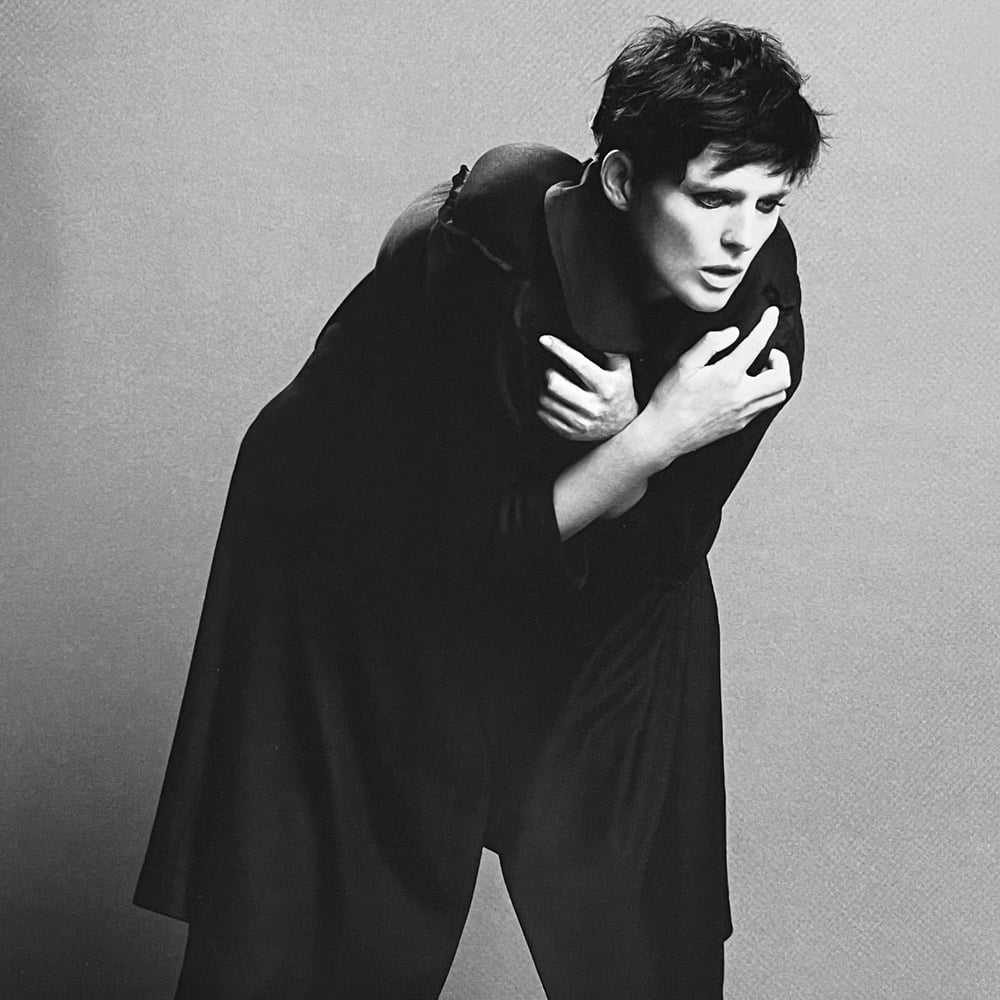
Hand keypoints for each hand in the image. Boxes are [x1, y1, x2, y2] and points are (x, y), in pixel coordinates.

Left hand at [536, 336, 637, 441]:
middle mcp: (593, 407)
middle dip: (549, 373)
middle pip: (554, 385)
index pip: (577, 363)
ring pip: (546, 401)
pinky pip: (545, 416)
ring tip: (550, 384)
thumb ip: (610, 351)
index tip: (545, 340)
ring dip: (543, 388)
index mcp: (605, 387)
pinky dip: (543, 406)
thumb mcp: (623, 370)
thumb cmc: (621, 392)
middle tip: (551, 370)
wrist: (625, 425)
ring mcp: (581, 422)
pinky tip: (550, 399)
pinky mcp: (571, 433)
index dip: (559, 348)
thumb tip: (593, 333)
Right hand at [636, 306, 790, 465]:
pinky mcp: (740, 424)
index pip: (756, 344)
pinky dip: (764, 394)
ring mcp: (743, 413)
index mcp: (727, 376)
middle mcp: (741, 396)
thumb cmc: (670, 402)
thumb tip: (731, 333)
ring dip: (775, 378)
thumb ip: (709, 344)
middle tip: (768, 353)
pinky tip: (748, 388)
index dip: (767, 324)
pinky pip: (764, 407)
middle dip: (781, 359)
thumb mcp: (683, 365)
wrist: (663, 436)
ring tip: (760, 371)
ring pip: (778, 395)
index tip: (771, 315)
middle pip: (782, 376)